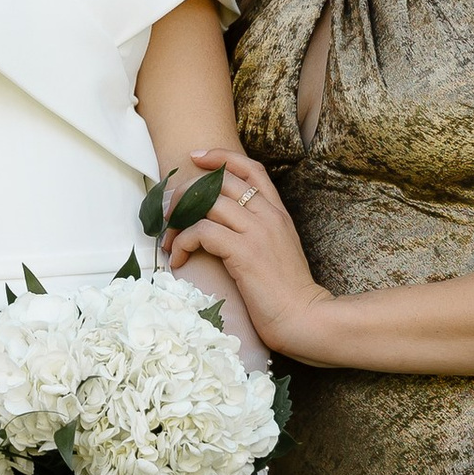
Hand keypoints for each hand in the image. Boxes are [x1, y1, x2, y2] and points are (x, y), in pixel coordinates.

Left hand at [187, 152, 335, 362]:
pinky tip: (179, 260)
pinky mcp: (244, 253)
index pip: (251, 168)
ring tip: (168, 240)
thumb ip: (258, 232)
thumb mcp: (277, 251)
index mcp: (278, 213)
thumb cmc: (287, 293)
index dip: (221, 157)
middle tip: (169, 212)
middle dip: (186, 191)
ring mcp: (257, 232)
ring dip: (178, 219)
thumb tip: (223, 226)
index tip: (196, 158)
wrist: (304, 318)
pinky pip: (201, 233)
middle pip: (220, 182)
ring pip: (207, 203)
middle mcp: (268, 216)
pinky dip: (182, 243)